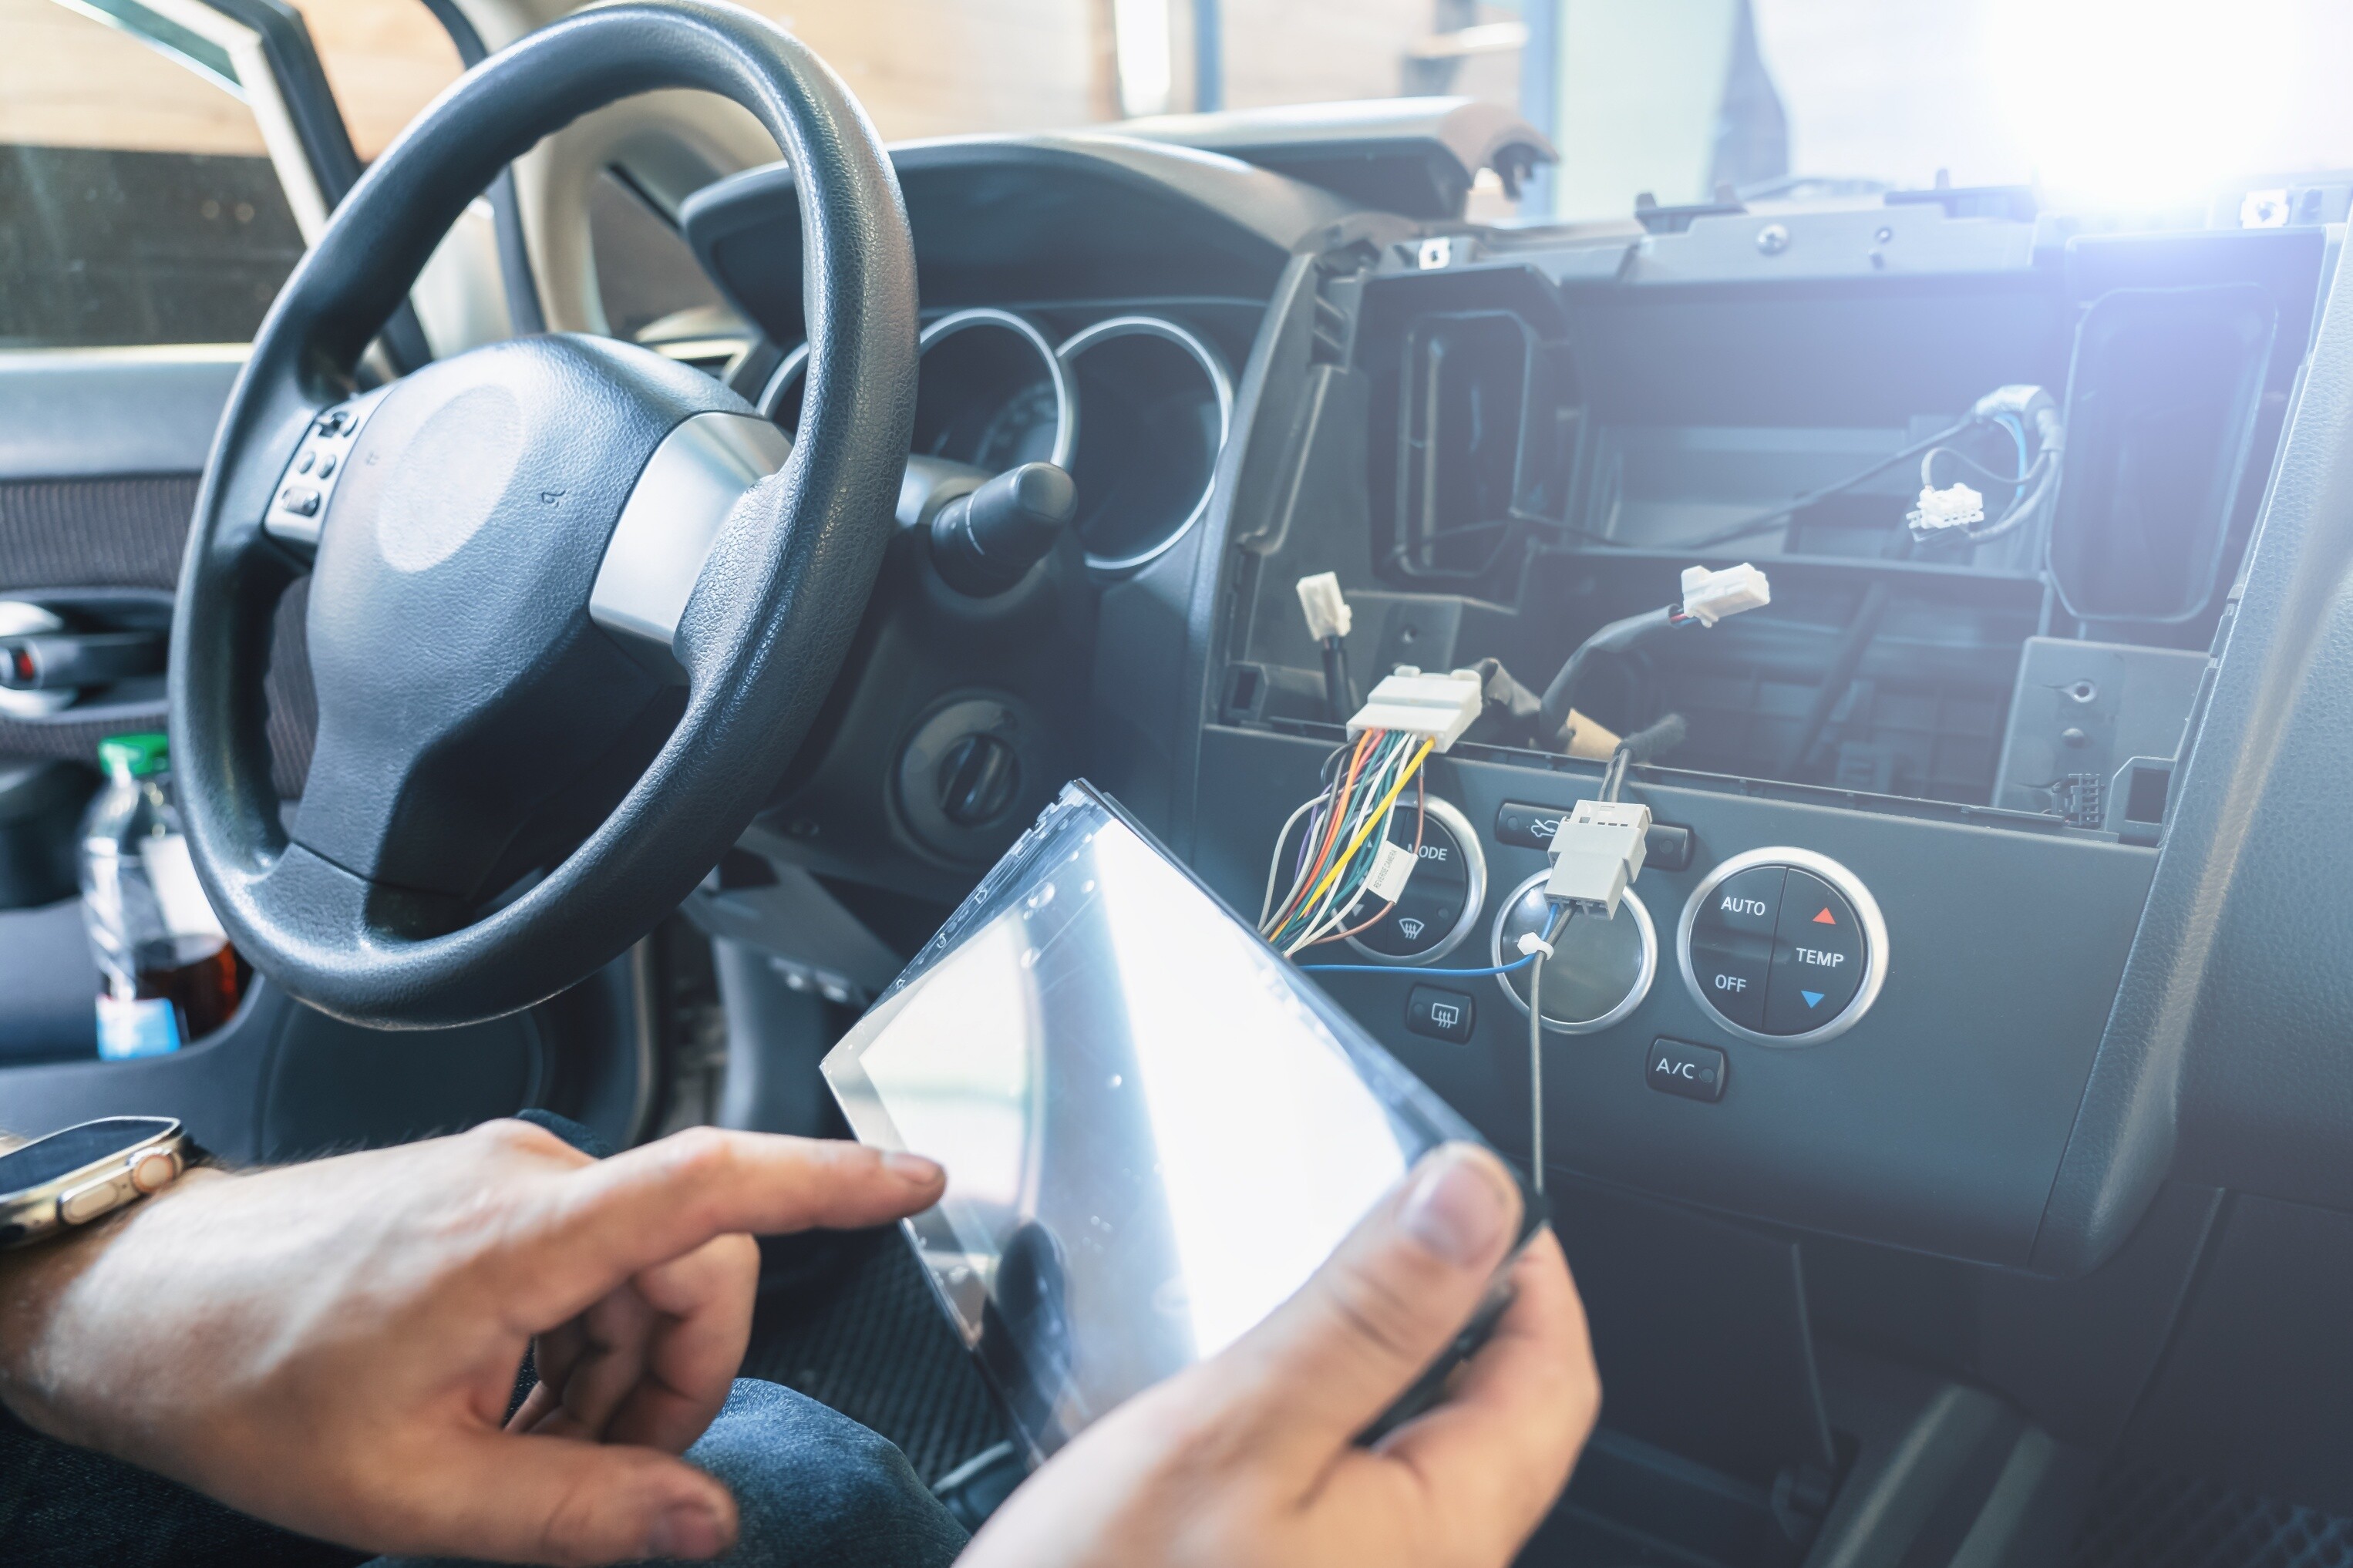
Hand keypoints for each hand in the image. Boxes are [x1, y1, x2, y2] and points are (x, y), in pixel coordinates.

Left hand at [0, 1120, 943, 1564]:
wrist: (138, 1305)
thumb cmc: (243, 1379)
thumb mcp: (413, 1492)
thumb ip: (577, 1511)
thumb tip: (703, 1524)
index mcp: (521, 1236)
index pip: (714, 1181)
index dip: (832, 1180)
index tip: (918, 1179)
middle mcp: (530, 1180)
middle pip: (696, 1265)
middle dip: (679, 1379)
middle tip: (605, 1472)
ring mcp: (508, 1179)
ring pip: (646, 1270)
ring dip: (621, 1372)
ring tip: (525, 1447)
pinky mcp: (491, 1192)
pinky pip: (593, 1259)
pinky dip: (581, 1342)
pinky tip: (508, 1404)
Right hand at [960, 1143, 1598, 1567]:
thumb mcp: (1235, 1430)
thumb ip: (1366, 1313)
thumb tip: (1476, 1195)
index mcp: (1446, 1530)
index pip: (1554, 1374)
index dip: (1531, 1265)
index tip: (1478, 1189)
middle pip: (1501, 1424)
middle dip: (1466, 1314)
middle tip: (1400, 1229)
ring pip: (1428, 1466)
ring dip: (1396, 1376)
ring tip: (1324, 1306)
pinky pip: (1364, 1513)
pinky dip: (1338, 1440)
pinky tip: (1262, 1422)